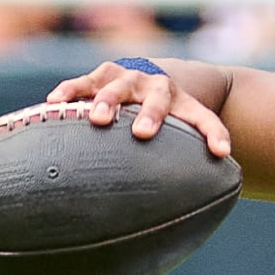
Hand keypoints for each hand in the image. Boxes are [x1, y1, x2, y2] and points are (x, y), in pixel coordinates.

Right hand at [45, 60, 231, 156]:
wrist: (153, 78)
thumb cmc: (169, 119)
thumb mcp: (184, 134)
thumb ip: (193, 158)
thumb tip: (203, 198)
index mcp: (184, 104)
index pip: (205, 118)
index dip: (215, 134)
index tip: (221, 152)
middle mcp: (157, 87)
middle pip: (158, 99)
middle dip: (150, 114)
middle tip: (142, 133)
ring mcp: (128, 78)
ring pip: (117, 87)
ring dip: (108, 101)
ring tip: (97, 119)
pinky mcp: (101, 76)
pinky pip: (82, 83)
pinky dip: (70, 92)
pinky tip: (53, 103)